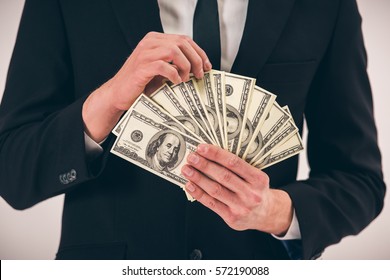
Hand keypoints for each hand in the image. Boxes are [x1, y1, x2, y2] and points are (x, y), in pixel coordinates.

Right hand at [82, 32, 211, 141]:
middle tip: (200, 74)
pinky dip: (174, 74)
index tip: (207, 66)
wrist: (118, 94)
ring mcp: (144, 53)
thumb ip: (175, 63)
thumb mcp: (160, 69)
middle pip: (182, 43)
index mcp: (155, 40)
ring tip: (187, 79)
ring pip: (174, 51)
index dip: (199, 52)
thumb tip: (199, 67)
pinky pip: (164, 66)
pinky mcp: (142, 67)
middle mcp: (149, 43)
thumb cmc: (140, 83)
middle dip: (196, 59)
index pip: (184, 39)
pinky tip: (176, 83)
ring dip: (186, 66)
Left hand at [181, 144, 292, 235]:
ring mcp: (241, 207)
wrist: (267, 214)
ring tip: (187, 170)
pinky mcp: (232, 217)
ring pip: (215, 190)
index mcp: (258, 179)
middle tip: (191, 157)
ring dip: (198, 178)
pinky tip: (190, 185)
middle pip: (223, 176)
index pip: (234, 163)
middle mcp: (251, 193)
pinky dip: (198, 193)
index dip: (216, 154)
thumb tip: (210, 155)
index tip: (202, 148)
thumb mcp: (255, 177)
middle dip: (204, 165)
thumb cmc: (256, 191)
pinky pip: (212, 203)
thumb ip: (238, 168)